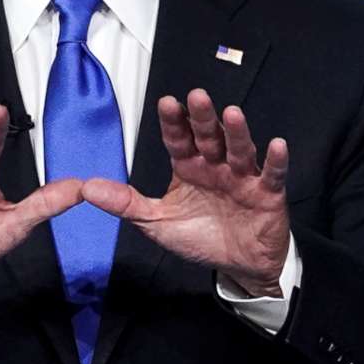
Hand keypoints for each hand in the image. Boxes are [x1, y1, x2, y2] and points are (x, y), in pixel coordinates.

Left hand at [81, 89, 289, 293]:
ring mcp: (243, 177)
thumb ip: (125, 204)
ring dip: (237, 132)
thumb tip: (87, 189)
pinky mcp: (267, 194)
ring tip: (232, 114)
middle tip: (196, 97)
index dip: (173, 123)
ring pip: (240, 150)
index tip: (166, 103)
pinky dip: (275, 161)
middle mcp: (215, 166)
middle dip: (202, 118)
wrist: (240, 266)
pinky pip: (272, 175)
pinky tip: (276, 145)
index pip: (178, 140)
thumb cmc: (201, 238)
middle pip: (209, 137)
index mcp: (189, 168)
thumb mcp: (157, 222)